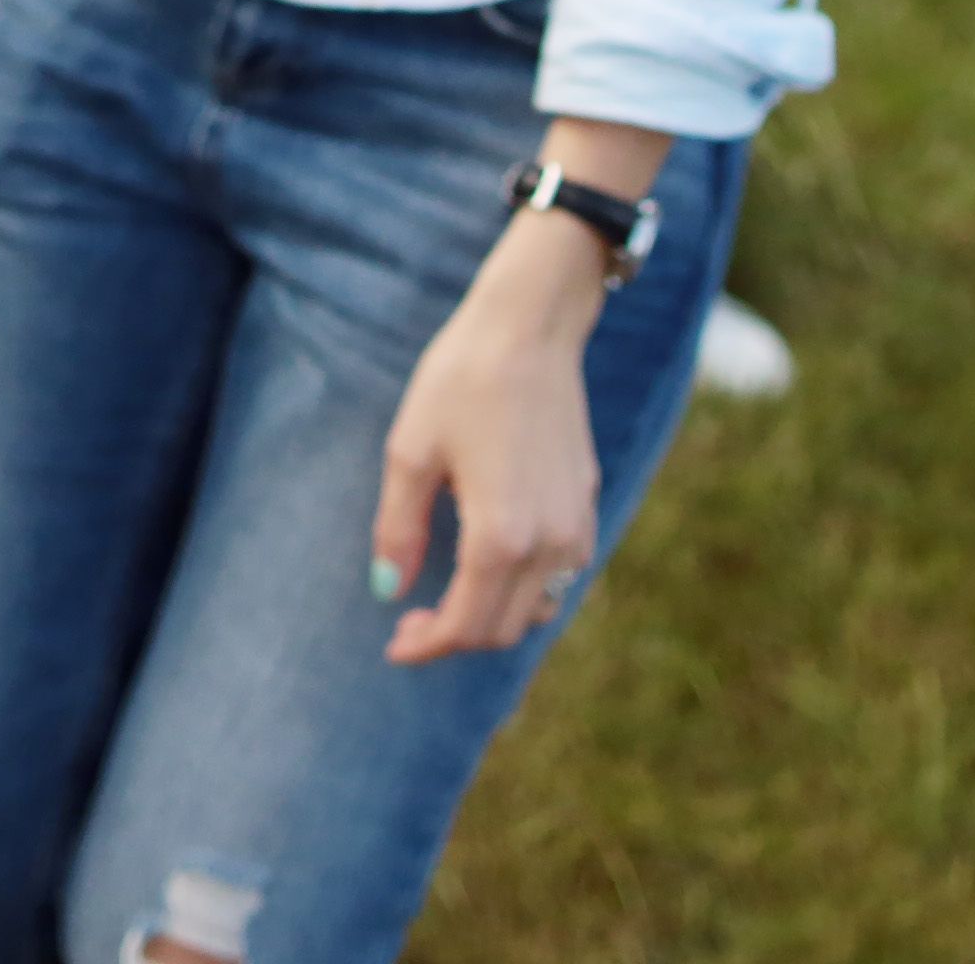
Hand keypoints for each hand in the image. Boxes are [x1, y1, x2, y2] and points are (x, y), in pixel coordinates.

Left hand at [371, 221, 606, 664]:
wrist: (532, 327)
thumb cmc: (463, 380)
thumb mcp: (411, 451)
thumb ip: (398, 529)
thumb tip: (388, 589)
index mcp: (501, 535)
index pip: (466, 625)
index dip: (426, 646)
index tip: (394, 644)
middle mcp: (549, 543)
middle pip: (501, 628)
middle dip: (454, 637)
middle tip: (411, 619)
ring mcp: (575, 526)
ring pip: (537, 609)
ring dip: (492, 617)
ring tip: (448, 596)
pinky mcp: (586, 505)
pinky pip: (560, 576)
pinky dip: (524, 589)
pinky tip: (490, 562)